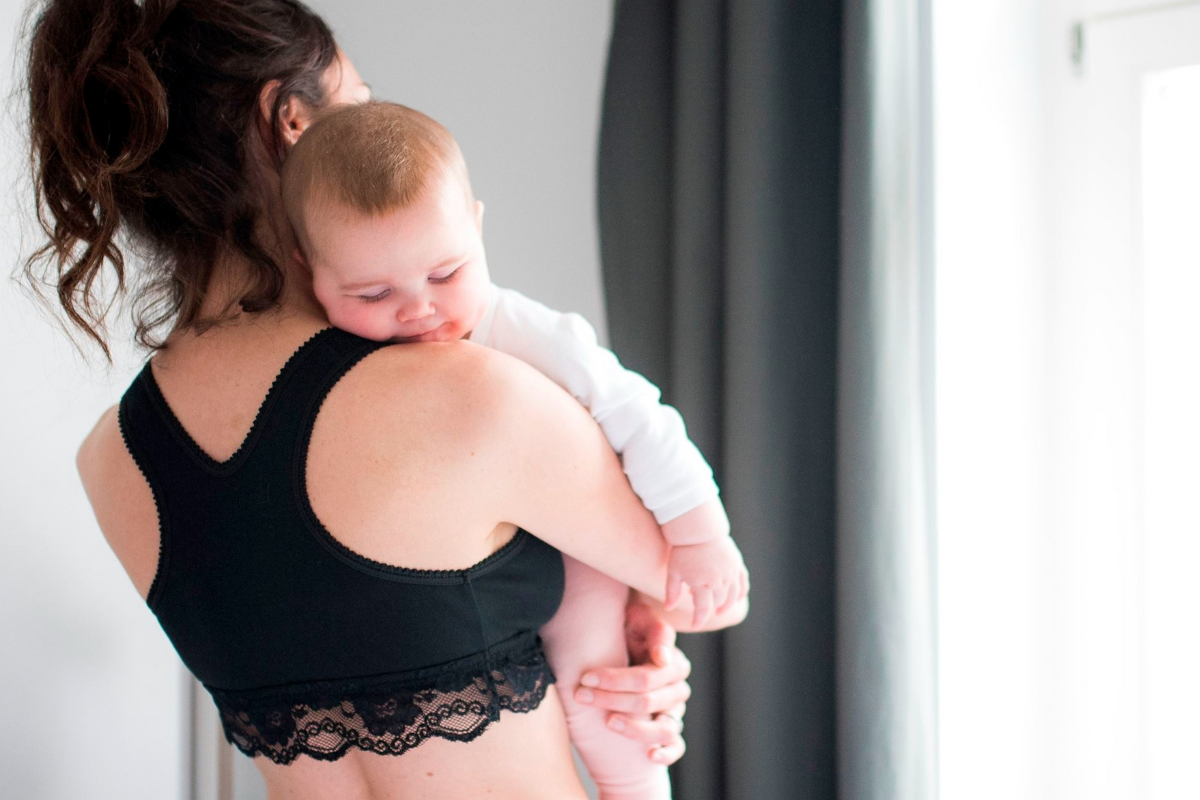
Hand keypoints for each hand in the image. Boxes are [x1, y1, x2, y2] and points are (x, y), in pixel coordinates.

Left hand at [575, 598, 691, 763]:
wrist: (626, 637)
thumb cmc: (630, 627)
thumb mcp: (641, 619)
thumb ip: (656, 632)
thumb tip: (662, 658)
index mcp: (672, 662)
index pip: (647, 677)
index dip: (615, 679)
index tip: (587, 677)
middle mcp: (677, 687)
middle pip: (648, 701)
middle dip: (610, 699)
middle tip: (580, 695)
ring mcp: (675, 710)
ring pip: (665, 727)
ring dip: (635, 728)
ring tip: (609, 723)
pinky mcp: (670, 729)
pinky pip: (677, 746)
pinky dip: (666, 753)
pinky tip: (649, 756)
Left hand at [665, 536, 749, 627]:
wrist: (698, 528)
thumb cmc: (683, 550)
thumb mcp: (673, 571)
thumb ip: (671, 591)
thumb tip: (668, 609)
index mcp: (702, 584)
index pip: (703, 609)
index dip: (699, 619)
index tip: (695, 625)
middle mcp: (719, 580)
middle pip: (719, 603)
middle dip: (711, 610)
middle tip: (703, 611)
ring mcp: (730, 572)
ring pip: (733, 596)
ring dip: (727, 605)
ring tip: (720, 610)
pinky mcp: (736, 564)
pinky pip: (743, 582)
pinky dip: (741, 592)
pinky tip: (738, 598)